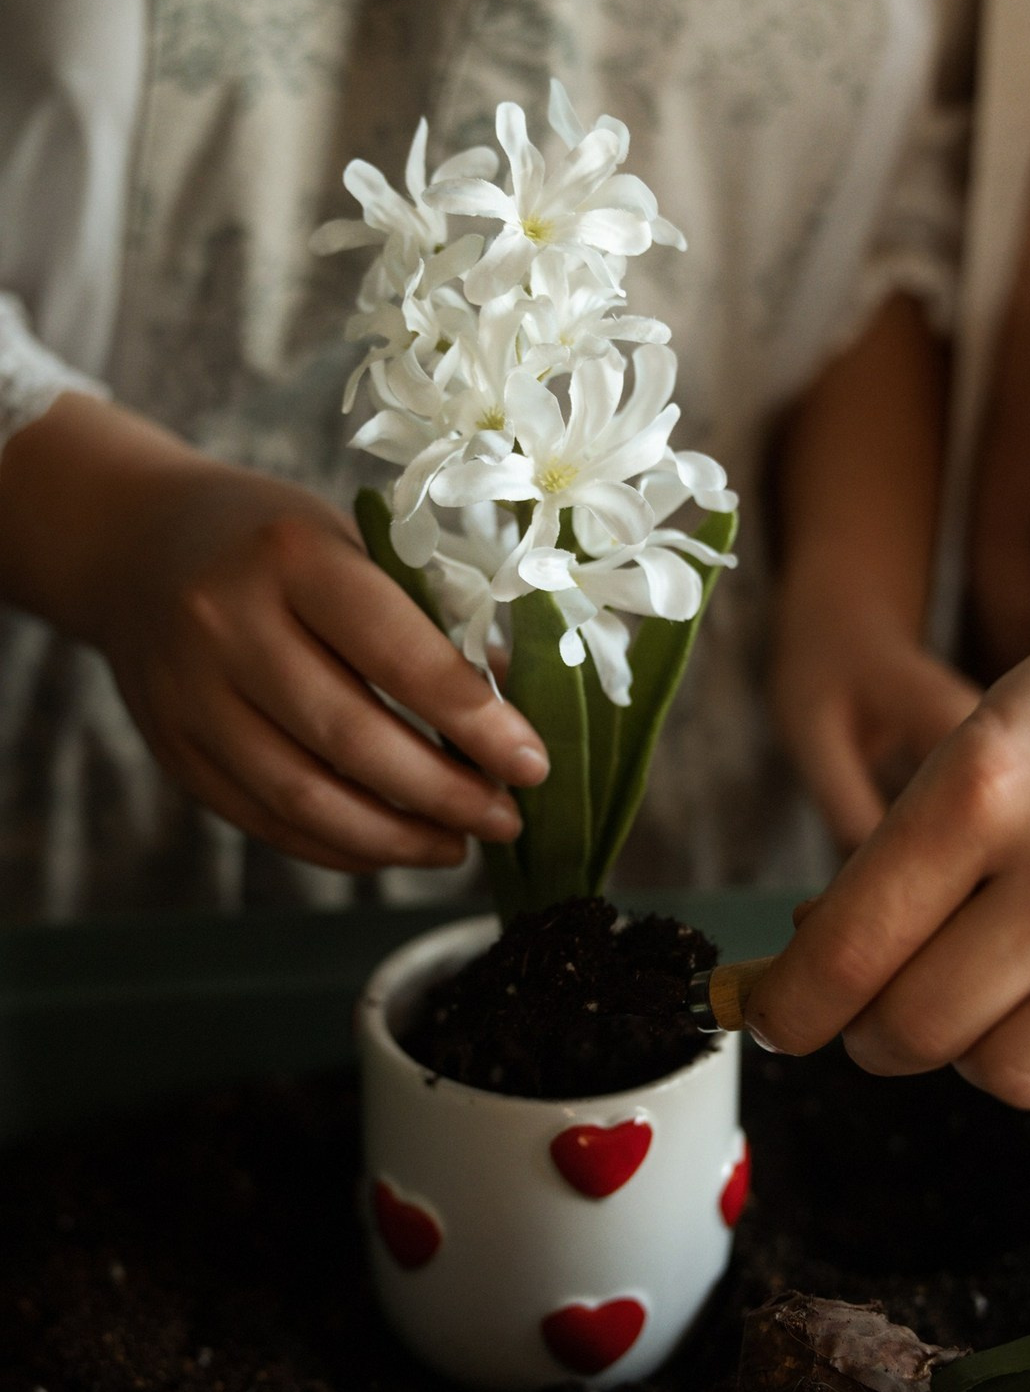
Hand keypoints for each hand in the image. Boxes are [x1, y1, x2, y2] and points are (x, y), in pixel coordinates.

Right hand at [1, 396, 547, 873]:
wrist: (135, 545)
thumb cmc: (277, 544)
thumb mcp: (355, 543)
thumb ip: (432, 619)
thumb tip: (517, 708)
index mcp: (292, 555)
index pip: (396, 652)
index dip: (472, 719)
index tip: (533, 764)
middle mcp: (227, 624)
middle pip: (349, 737)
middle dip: (443, 793)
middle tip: (507, 818)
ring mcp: (190, 695)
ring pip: (302, 796)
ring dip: (394, 837)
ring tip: (459, 845)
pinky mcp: (172, 751)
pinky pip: (264, 821)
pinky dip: (338, 847)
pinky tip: (392, 847)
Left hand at [749, 562, 1029, 1105]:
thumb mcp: (983, 734)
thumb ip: (903, 851)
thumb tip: (821, 954)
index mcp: (989, 787)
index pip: (852, 949)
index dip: (789, 1005)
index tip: (769, 1017)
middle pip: (919, 1030)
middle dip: (867, 1033)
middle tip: (865, 1007)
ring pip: (1008, 1074)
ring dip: (964, 1050)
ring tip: (968, 990)